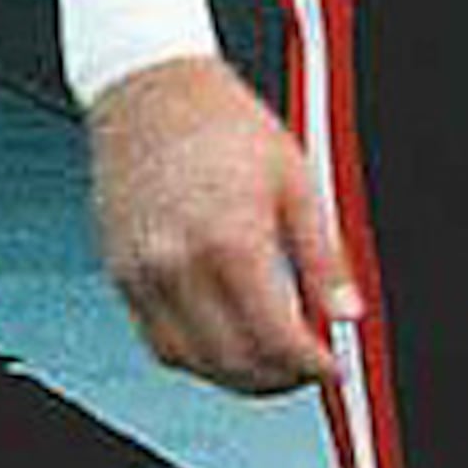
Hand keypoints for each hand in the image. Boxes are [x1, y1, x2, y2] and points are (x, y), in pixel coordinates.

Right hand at [85, 54, 357, 392]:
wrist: (149, 88)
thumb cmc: (220, 121)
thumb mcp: (297, 178)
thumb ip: (323, 256)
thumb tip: (347, 311)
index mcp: (230, 239)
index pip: (276, 338)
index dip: (312, 366)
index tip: (331, 367)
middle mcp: (179, 264)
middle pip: (234, 362)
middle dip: (278, 380)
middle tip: (305, 370)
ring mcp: (143, 272)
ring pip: (191, 362)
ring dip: (235, 377)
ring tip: (267, 363)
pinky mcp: (120, 272)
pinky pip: (157, 340)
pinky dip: (194, 356)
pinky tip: (222, 340)